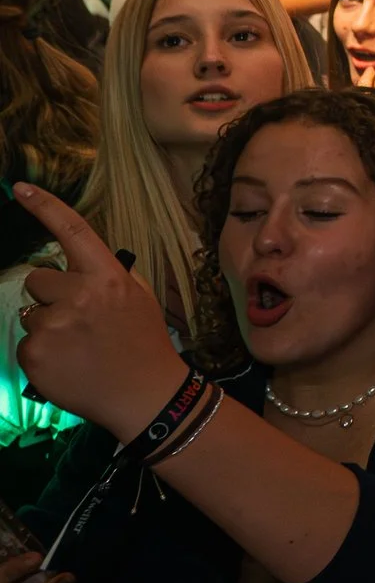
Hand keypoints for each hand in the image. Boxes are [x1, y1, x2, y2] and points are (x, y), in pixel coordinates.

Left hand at [14, 184, 192, 440]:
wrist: (146, 394)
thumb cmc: (143, 344)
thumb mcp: (136, 298)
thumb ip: (104, 277)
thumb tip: (70, 266)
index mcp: (107, 277)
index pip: (72, 230)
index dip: (44, 206)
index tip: (19, 188)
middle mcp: (78, 295)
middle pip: (38, 279)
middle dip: (51, 295)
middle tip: (78, 320)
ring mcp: (53, 325)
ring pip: (30, 313)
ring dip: (46, 327)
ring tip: (77, 347)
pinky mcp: (35, 354)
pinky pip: (26, 344)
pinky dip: (42, 354)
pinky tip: (68, 364)